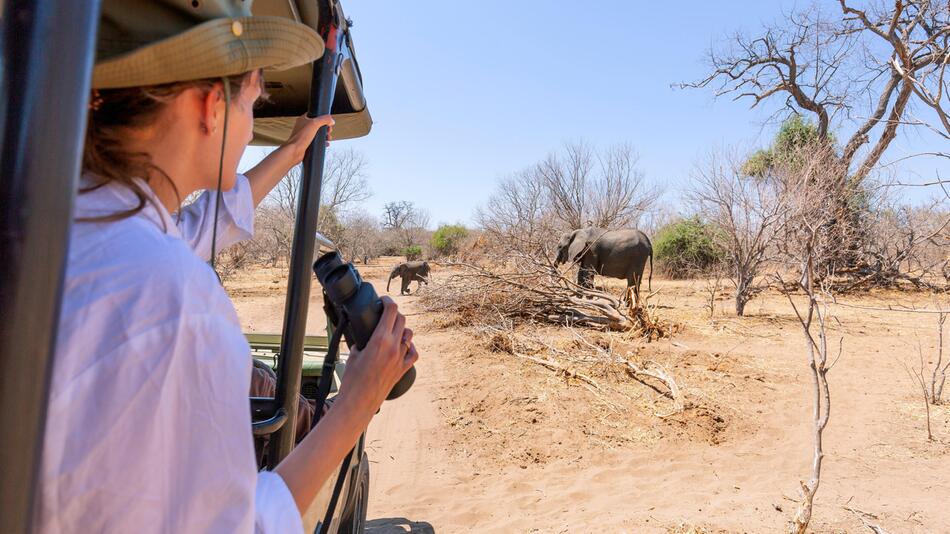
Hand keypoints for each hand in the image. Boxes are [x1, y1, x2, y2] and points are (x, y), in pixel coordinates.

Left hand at [281, 114, 334, 162]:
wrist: (295, 151)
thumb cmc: (300, 137)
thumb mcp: (314, 124)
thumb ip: (324, 120)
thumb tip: (331, 120)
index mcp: (303, 119)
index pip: (315, 115)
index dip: (322, 117)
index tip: (328, 121)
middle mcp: (303, 127)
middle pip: (318, 125)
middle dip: (325, 128)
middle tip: (329, 131)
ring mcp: (305, 135)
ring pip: (317, 134)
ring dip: (324, 136)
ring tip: (328, 138)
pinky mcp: (307, 143)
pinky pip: (316, 141)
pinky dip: (322, 142)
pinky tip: (325, 144)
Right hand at [336, 297, 417, 415]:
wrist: (359, 402)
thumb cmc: (352, 380)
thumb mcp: (353, 354)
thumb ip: (360, 342)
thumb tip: (361, 336)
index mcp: (380, 340)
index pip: (391, 310)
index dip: (388, 301)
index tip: (383, 300)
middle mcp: (393, 347)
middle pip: (401, 320)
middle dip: (394, 314)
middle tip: (386, 314)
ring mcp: (400, 358)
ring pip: (409, 335)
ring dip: (402, 329)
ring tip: (393, 330)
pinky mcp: (403, 369)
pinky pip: (413, 353)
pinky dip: (410, 347)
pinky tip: (404, 346)